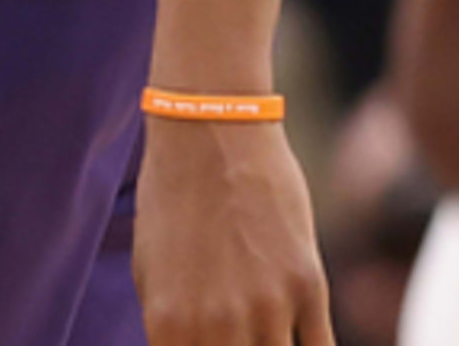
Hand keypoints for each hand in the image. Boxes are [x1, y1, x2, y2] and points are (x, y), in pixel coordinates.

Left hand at [135, 120, 332, 343]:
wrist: (209, 134)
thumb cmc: (172, 199)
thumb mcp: (150, 270)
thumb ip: (172, 327)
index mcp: (168, 323)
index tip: (216, 345)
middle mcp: (217, 324)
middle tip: (242, 338)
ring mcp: (266, 307)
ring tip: (267, 333)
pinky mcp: (308, 285)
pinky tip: (303, 338)